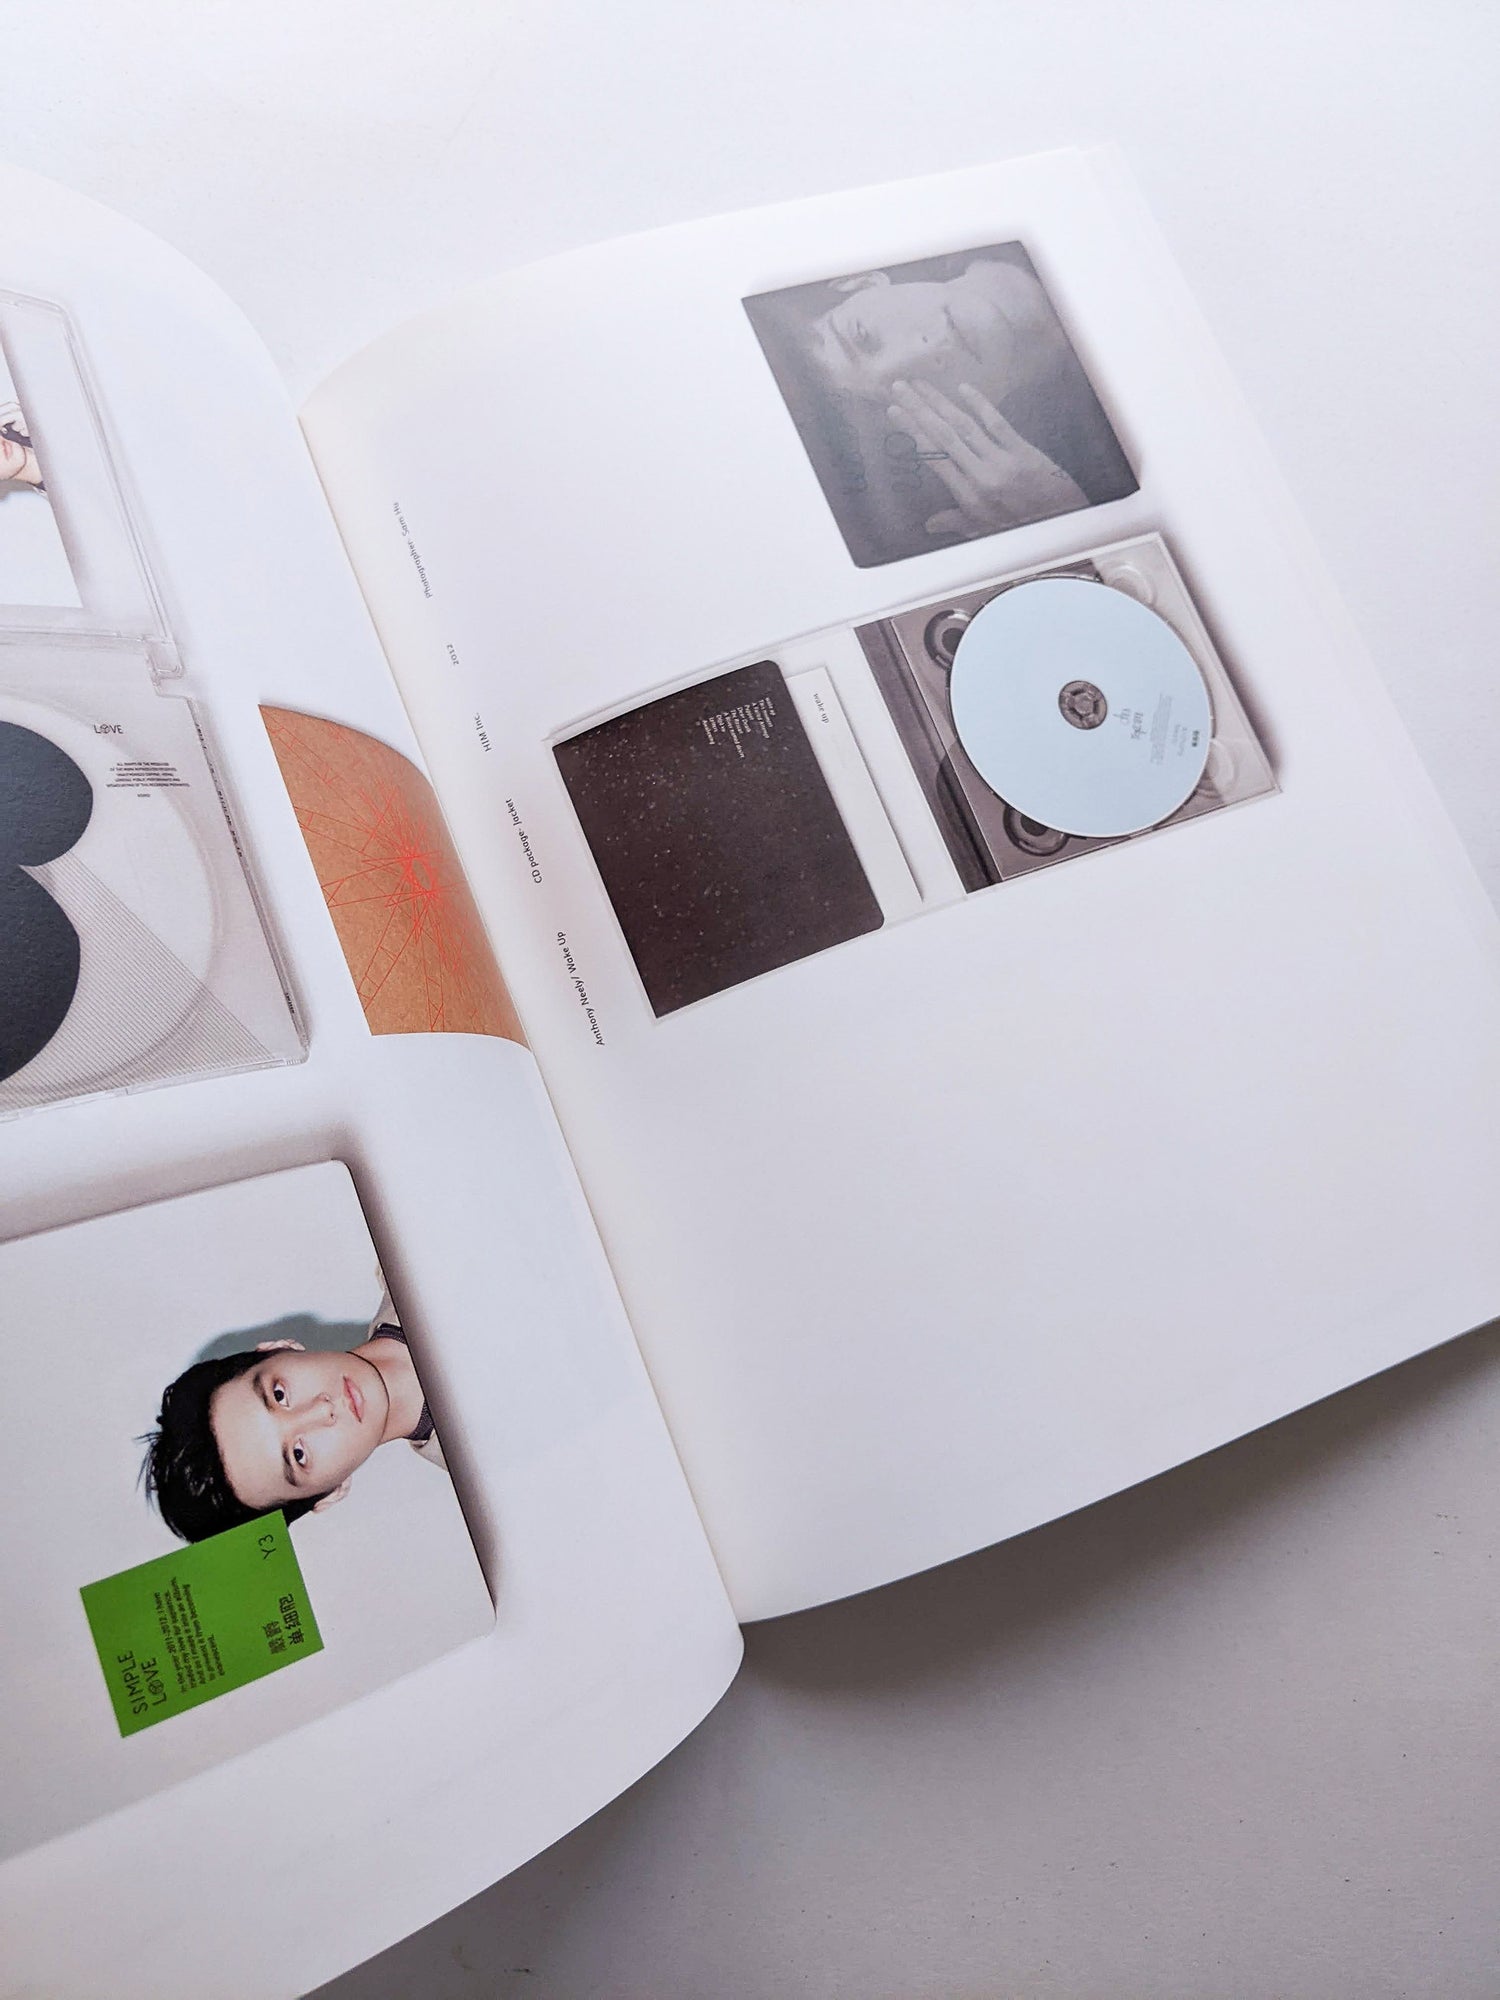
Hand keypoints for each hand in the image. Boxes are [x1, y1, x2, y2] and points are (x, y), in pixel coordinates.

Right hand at [886, 379, 1086, 537]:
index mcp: (968, 495)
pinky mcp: (1022, 450)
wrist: (1062, 522)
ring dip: (941, 402)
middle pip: (943, 436)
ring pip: (965, 426)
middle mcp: (981, 476)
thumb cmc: (1022, 528)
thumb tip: (931, 524)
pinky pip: (997, 423)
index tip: (895, 412)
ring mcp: (1002, 461)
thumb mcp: (985, 531)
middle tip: (900, 387)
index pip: (933, 457)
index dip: (912, 431)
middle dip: (919, 408)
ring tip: (922, 385)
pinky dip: (979, 405)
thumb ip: (957, 523)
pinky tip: (963, 389)